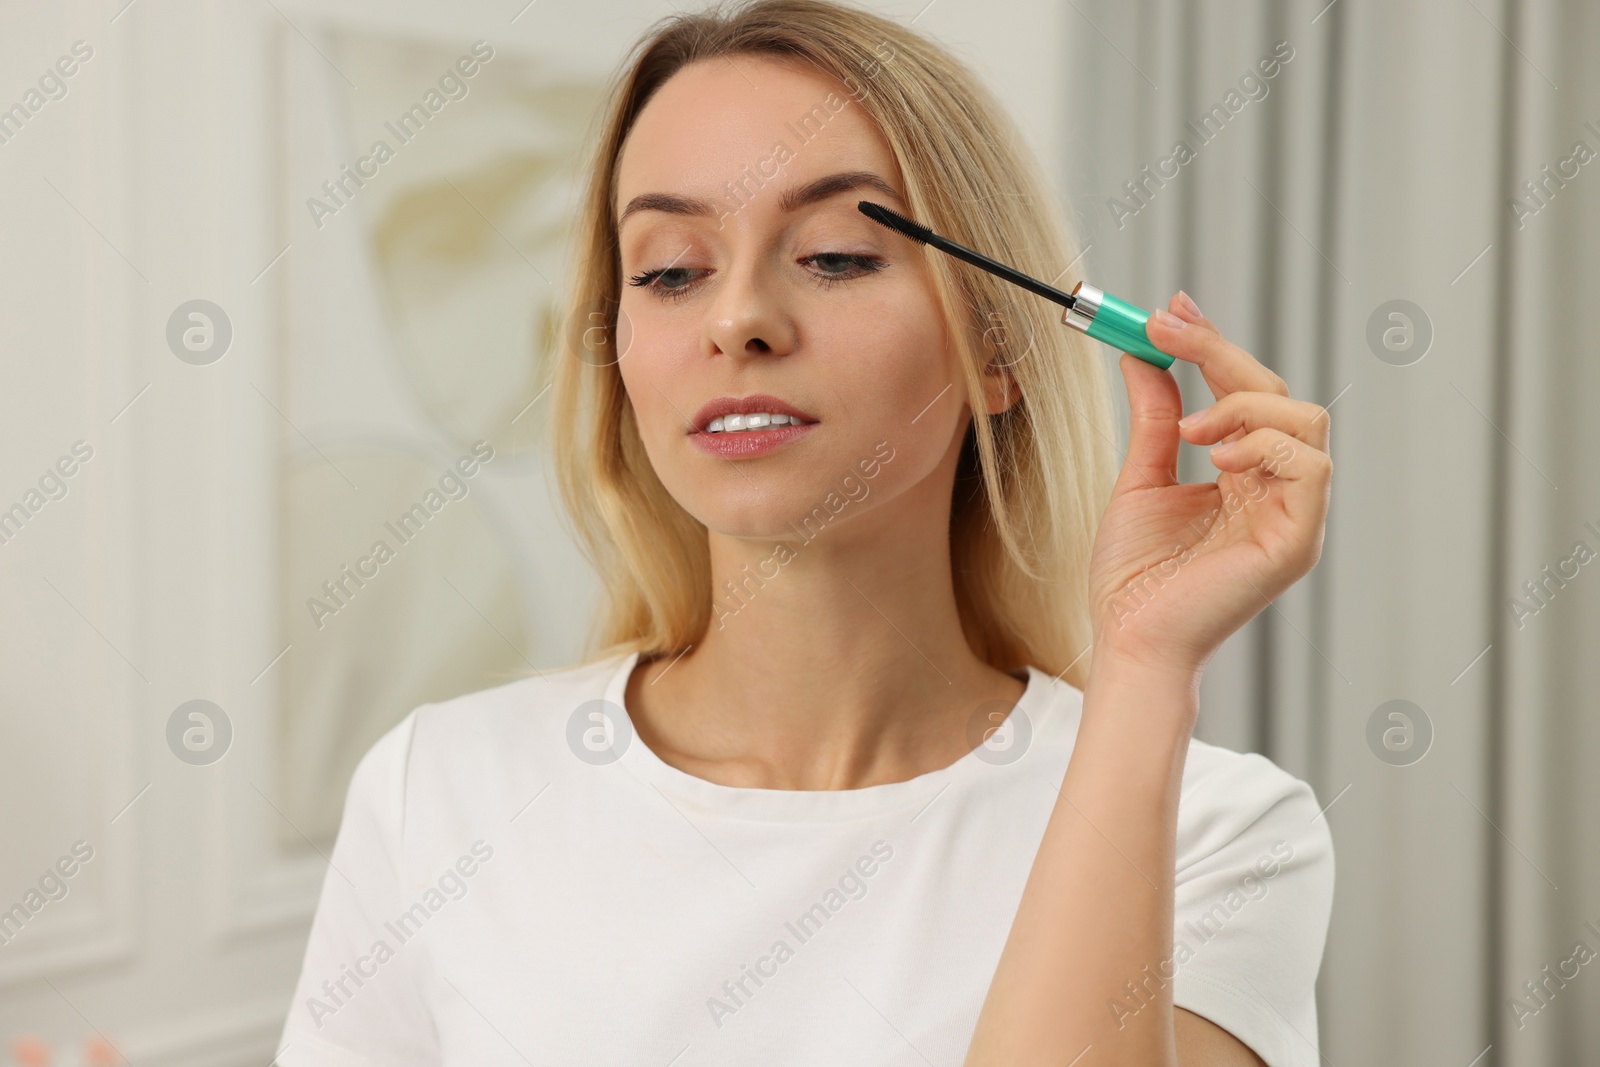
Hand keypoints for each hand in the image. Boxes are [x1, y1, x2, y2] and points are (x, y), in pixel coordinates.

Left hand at [1085, 291, 1331, 677]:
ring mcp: (1293, 516)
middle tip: (1165, 328)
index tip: (1170, 310)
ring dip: (1244, 404)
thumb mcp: (1140, 481)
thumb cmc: (1133, 580)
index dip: (1213, 346)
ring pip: (1305, 422)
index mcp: (1246, 479)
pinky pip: (1309, 467)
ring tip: (1191, 429)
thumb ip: (1156, 421)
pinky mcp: (1297, 541)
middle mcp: (1277, 493)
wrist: (1128, 641)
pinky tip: (1217, 459)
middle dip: (1221, 352)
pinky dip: (1265, 446)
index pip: (1248, 396)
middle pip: (1278, 396)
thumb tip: (1145, 357)